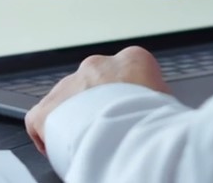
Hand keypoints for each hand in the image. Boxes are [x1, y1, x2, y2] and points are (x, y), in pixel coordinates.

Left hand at [26, 46, 168, 154]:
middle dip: (100, 108)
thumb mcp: (172, 105)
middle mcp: (98, 66)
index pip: (130, 75)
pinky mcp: (48, 109)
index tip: (133, 118)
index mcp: (133, 60)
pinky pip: (40, 119)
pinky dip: (48, 135)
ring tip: (90, 144)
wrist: (128, 136)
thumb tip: (166, 116)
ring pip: (69, 101)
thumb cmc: (155, 125)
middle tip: (110, 133)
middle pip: (96, 86)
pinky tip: (60, 151)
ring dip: (77, 120)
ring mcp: (70, 85)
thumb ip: (160, 102)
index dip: (131, 100)